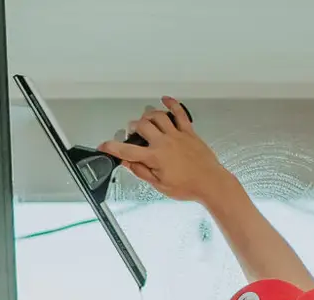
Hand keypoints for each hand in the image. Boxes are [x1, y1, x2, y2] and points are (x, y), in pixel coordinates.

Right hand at [98, 99, 228, 203]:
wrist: (210, 182)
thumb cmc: (187, 186)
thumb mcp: (159, 185)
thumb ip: (141, 171)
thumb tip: (127, 163)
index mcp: (155, 157)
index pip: (127, 151)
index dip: (112, 148)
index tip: (104, 146)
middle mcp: (164, 142)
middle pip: (142, 126)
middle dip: (132, 128)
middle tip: (130, 133)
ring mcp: (177, 134)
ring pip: (157, 116)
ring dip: (147, 116)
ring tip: (144, 120)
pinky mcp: (188, 132)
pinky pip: (179, 113)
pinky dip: (172, 104)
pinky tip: (165, 99)